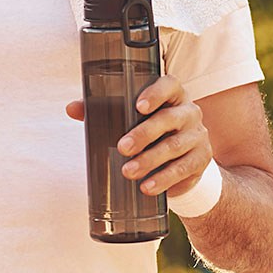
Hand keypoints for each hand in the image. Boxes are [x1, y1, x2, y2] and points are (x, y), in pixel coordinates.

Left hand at [64, 73, 212, 196]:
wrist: (182, 161)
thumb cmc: (151, 131)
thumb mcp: (130, 119)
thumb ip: (102, 110)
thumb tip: (72, 108)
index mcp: (172, 95)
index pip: (170, 85)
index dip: (156, 93)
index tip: (138, 106)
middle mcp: (189, 112)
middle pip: (169, 119)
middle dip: (144, 134)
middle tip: (122, 148)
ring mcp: (198, 135)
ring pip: (175, 146)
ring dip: (150, 160)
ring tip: (128, 172)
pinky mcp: (201, 159)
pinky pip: (184, 168)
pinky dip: (164, 179)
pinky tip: (147, 187)